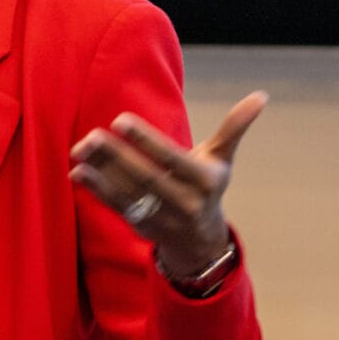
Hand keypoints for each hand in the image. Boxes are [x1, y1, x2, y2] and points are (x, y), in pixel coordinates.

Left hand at [69, 91, 267, 277]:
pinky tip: (77, 171)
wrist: (200, 242)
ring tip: (79, 148)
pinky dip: (96, 190)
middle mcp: (184, 203)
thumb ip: (234, 128)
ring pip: (128, 193)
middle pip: (146, 177)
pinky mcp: (140, 226)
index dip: (146, 140)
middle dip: (117, 156)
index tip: (121, 120)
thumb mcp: (221, 160)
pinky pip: (116, 207)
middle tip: (91, 134)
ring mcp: (161, 218)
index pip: (172, 159)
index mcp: (205, 183)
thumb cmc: (207, 187)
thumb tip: (261, 96)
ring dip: (101, 171)